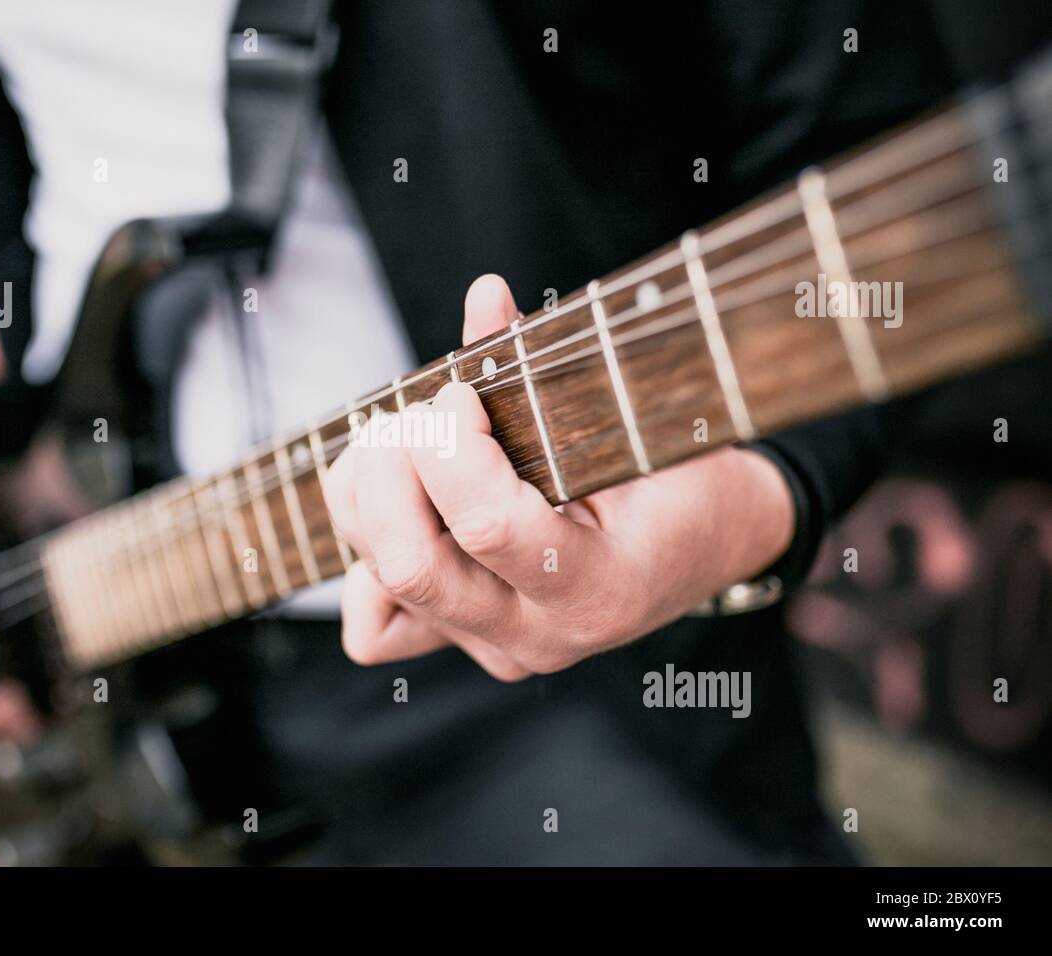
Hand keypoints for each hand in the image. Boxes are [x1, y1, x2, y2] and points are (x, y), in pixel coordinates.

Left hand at [323, 274, 796, 679]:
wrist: (709, 543)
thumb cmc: (683, 474)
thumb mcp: (634, 417)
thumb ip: (545, 365)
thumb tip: (483, 294)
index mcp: (597, 586)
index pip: (486, 525)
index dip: (449, 443)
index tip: (459, 391)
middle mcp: (536, 634)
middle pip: (409, 564)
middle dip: (390, 468)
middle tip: (413, 415)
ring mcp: (493, 643)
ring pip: (379, 578)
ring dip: (366, 492)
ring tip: (399, 439)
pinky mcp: (461, 639)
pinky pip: (373, 626)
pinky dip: (366, 561)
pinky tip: (404, 507)